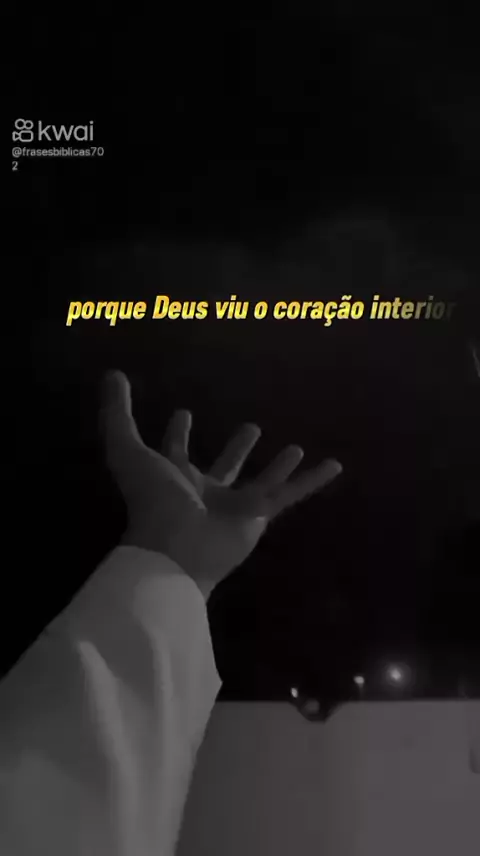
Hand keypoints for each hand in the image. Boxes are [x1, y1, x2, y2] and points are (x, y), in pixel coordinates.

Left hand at [101, 371, 342, 598]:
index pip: (175, 451)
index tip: (183, 413)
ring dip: (276, 466)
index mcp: (174, 477)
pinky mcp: (260, 516)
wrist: (176, 549)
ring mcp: (235, 506)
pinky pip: (292, 494)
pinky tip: (334, 465)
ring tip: (294, 447)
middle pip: (224, 466)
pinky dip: (313, 481)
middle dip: (236, 448)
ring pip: (262, 481)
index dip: (178, 433)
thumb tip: (112, 374)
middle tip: (250, 428)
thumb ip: (117, 413)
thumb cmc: (152, 500)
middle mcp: (205, 491)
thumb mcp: (127, 449)